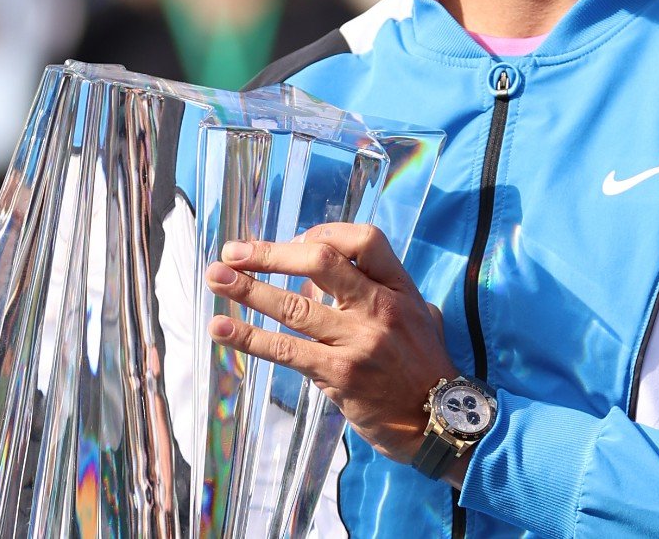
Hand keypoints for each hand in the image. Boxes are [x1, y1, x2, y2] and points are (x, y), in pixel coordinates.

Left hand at [205, 223, 458, 466]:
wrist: (443, 425)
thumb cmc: (426, 369)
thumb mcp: (420, 318)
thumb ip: (386, 293)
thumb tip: (344, 276)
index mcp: (399, 288)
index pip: (365, 240)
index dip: (325, 233)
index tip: (297, 239)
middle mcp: (379, 307)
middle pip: (319, 261)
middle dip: (270, 253)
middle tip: (233, 251)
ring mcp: (358, 340)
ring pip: (294, 305)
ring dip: (248, 289)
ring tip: (214, 277)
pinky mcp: (339, 374)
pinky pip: (286, 351)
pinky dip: (249, 339)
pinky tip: (221, 330)